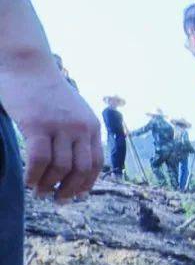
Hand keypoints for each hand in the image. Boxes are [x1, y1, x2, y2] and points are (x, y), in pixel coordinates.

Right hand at [2, 62, 101, 202]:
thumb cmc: (45, 89)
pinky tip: (28, 181)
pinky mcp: (37, 124)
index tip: (77, 195)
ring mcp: (60, 126)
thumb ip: (76, 133)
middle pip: (81, 170)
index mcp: (92, 126)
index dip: (87, 183)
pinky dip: (34, 175)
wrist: (27, 64)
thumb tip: (73, 163)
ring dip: (49, 185)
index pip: (96, 163)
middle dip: (70, 190)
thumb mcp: (72, 111)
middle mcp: (81, 128)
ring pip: (61, 168)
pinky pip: (40, 160)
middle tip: (57, 200)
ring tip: (39, 192)